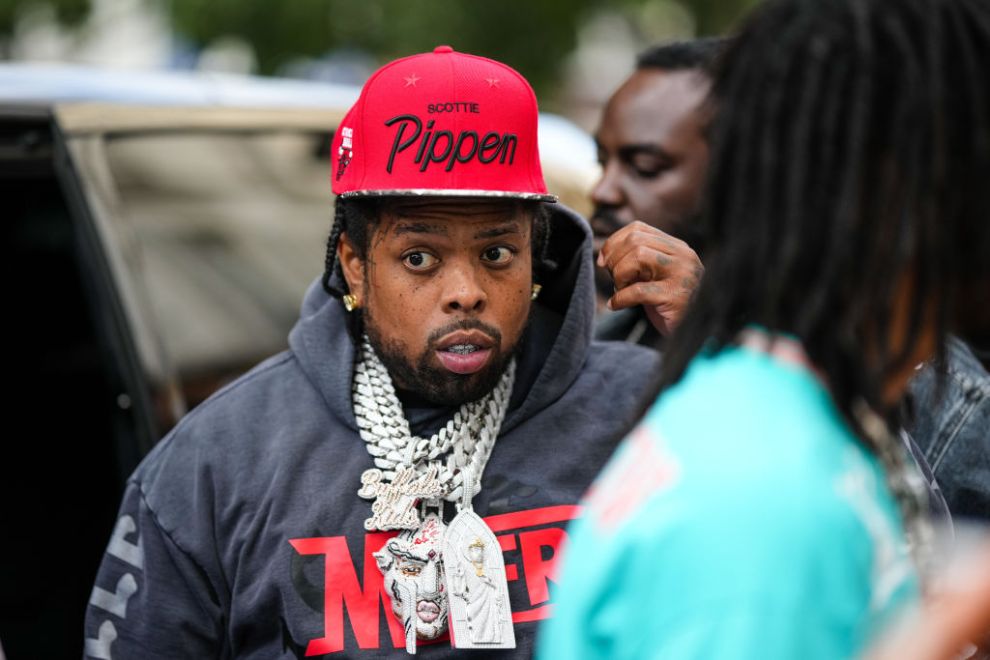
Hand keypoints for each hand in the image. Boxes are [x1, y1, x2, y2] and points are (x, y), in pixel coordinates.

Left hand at [596, 221, 702, 336]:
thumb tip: (603, 257)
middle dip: (615, 259)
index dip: (614, 242)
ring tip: (621, 290)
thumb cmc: (664, 305)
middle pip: (636, 240)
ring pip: (638, 256)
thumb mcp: (650, 275)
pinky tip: (616, 305)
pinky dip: (620, 298)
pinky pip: (638, 290)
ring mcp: (684, 275)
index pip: (639, 228)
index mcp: (677, 247)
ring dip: (620, 275)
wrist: (687, 335)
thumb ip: (634, 260)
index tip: (603, 261)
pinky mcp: (677, 297)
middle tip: (614, 279)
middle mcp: (684, 256)